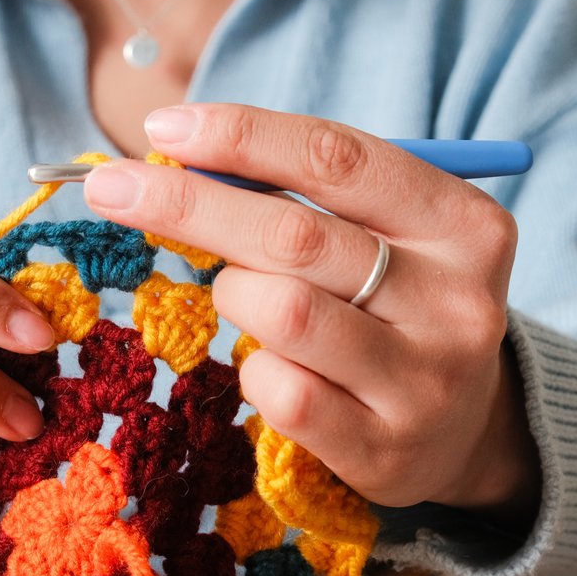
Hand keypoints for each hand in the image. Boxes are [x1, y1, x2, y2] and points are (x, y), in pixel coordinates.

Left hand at [84, 104, 539, 522]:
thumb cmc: (395, 308)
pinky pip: (280, 392)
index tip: (163, 126)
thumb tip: (180, 154)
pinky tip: (268, 365)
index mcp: (465, 226)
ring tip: (240, 295)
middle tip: (112, 186)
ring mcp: (423, 382)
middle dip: (189, 203)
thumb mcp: (384, 237)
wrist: (464, 431)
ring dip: (233, 294)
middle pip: (294, 235)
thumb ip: (305, 194)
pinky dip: (253, 369)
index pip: (337, 159)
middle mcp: (456, 302)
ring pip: (283, 313)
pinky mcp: (384, 449)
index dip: (242, 136)